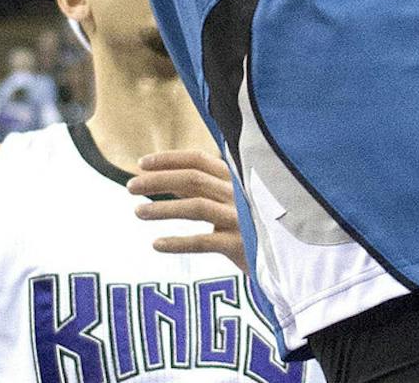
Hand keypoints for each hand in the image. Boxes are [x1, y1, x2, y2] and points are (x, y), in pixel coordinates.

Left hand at [131, 150, 246, 265]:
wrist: (288, 259)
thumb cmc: (252, 224)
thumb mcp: (229, 201)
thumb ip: (202, 188)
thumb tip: (165, 177)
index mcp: (235, 177)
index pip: (198, 159)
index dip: (169, 159)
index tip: (141, 163)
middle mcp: (238, 193)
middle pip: (193, 179)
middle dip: (159, 180)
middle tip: (130, 186)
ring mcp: (240, 218)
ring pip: (195, 207)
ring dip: (163, 208)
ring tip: (137, 212)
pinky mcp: (241, 245)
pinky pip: (204, 241)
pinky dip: (179, 241)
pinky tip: (156, 244)